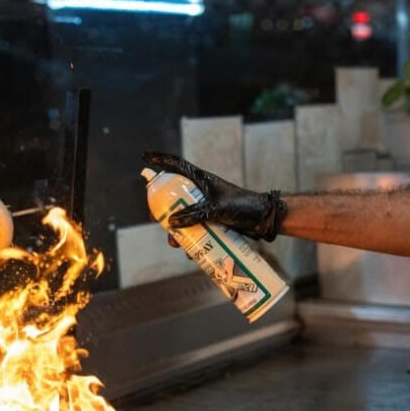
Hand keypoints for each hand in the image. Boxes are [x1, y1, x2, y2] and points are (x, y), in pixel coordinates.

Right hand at [142, 151, 286, 241]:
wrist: (265, 219)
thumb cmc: (245, 206)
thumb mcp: (218, 209)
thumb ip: (195, 214)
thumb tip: (172, 223)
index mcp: (202, 180)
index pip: (176, 166)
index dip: (160, 160)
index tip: (144, 157)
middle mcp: (201, 193)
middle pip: (173, 197)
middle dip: (163, 210)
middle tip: (155, 219)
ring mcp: (205, 208)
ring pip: (182, 219)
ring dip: (177, 232)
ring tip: (177, 243)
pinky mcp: (212, 223)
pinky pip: (195, 232)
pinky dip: (191, 243)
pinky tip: (192, 253)